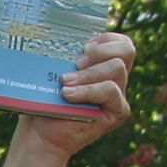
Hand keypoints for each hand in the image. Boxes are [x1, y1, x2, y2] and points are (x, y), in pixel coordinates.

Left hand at [17, 30, 136, 157]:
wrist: (40, 134)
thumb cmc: (44, 100)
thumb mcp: (55, 71)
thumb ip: (67, 54)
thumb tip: (63, 32)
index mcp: (104, 65)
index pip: (121, 42)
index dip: (106, 38)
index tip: (82, 46)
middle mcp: (115, 78)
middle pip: (126, 50)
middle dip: (101, 50)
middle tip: (77, 62)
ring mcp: (118, 95)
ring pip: (117, 69)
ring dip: (88, 73)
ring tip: (65, 83)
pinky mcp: (118, 111)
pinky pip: (110, 90)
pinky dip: (88, 90)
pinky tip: (68, 95)